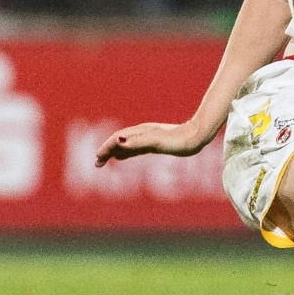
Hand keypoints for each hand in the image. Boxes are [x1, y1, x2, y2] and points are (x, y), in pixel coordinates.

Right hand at [95, 121, 210, 165]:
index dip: (106, 147)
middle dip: (107, 150)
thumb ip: (137, 142)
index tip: (97, 157)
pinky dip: (125, 152)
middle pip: (119, 141)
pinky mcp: (155, 143)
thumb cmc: (178, 140)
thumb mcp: (156, 142)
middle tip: (97, 163)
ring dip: (114, 152)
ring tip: (104, 161)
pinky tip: (122, 157)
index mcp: (141, 132)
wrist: (196, 137)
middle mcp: (143, 133)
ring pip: (126, 145)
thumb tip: (117, 143)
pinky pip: (135, 148)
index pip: (118, 138)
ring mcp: (149, 138)